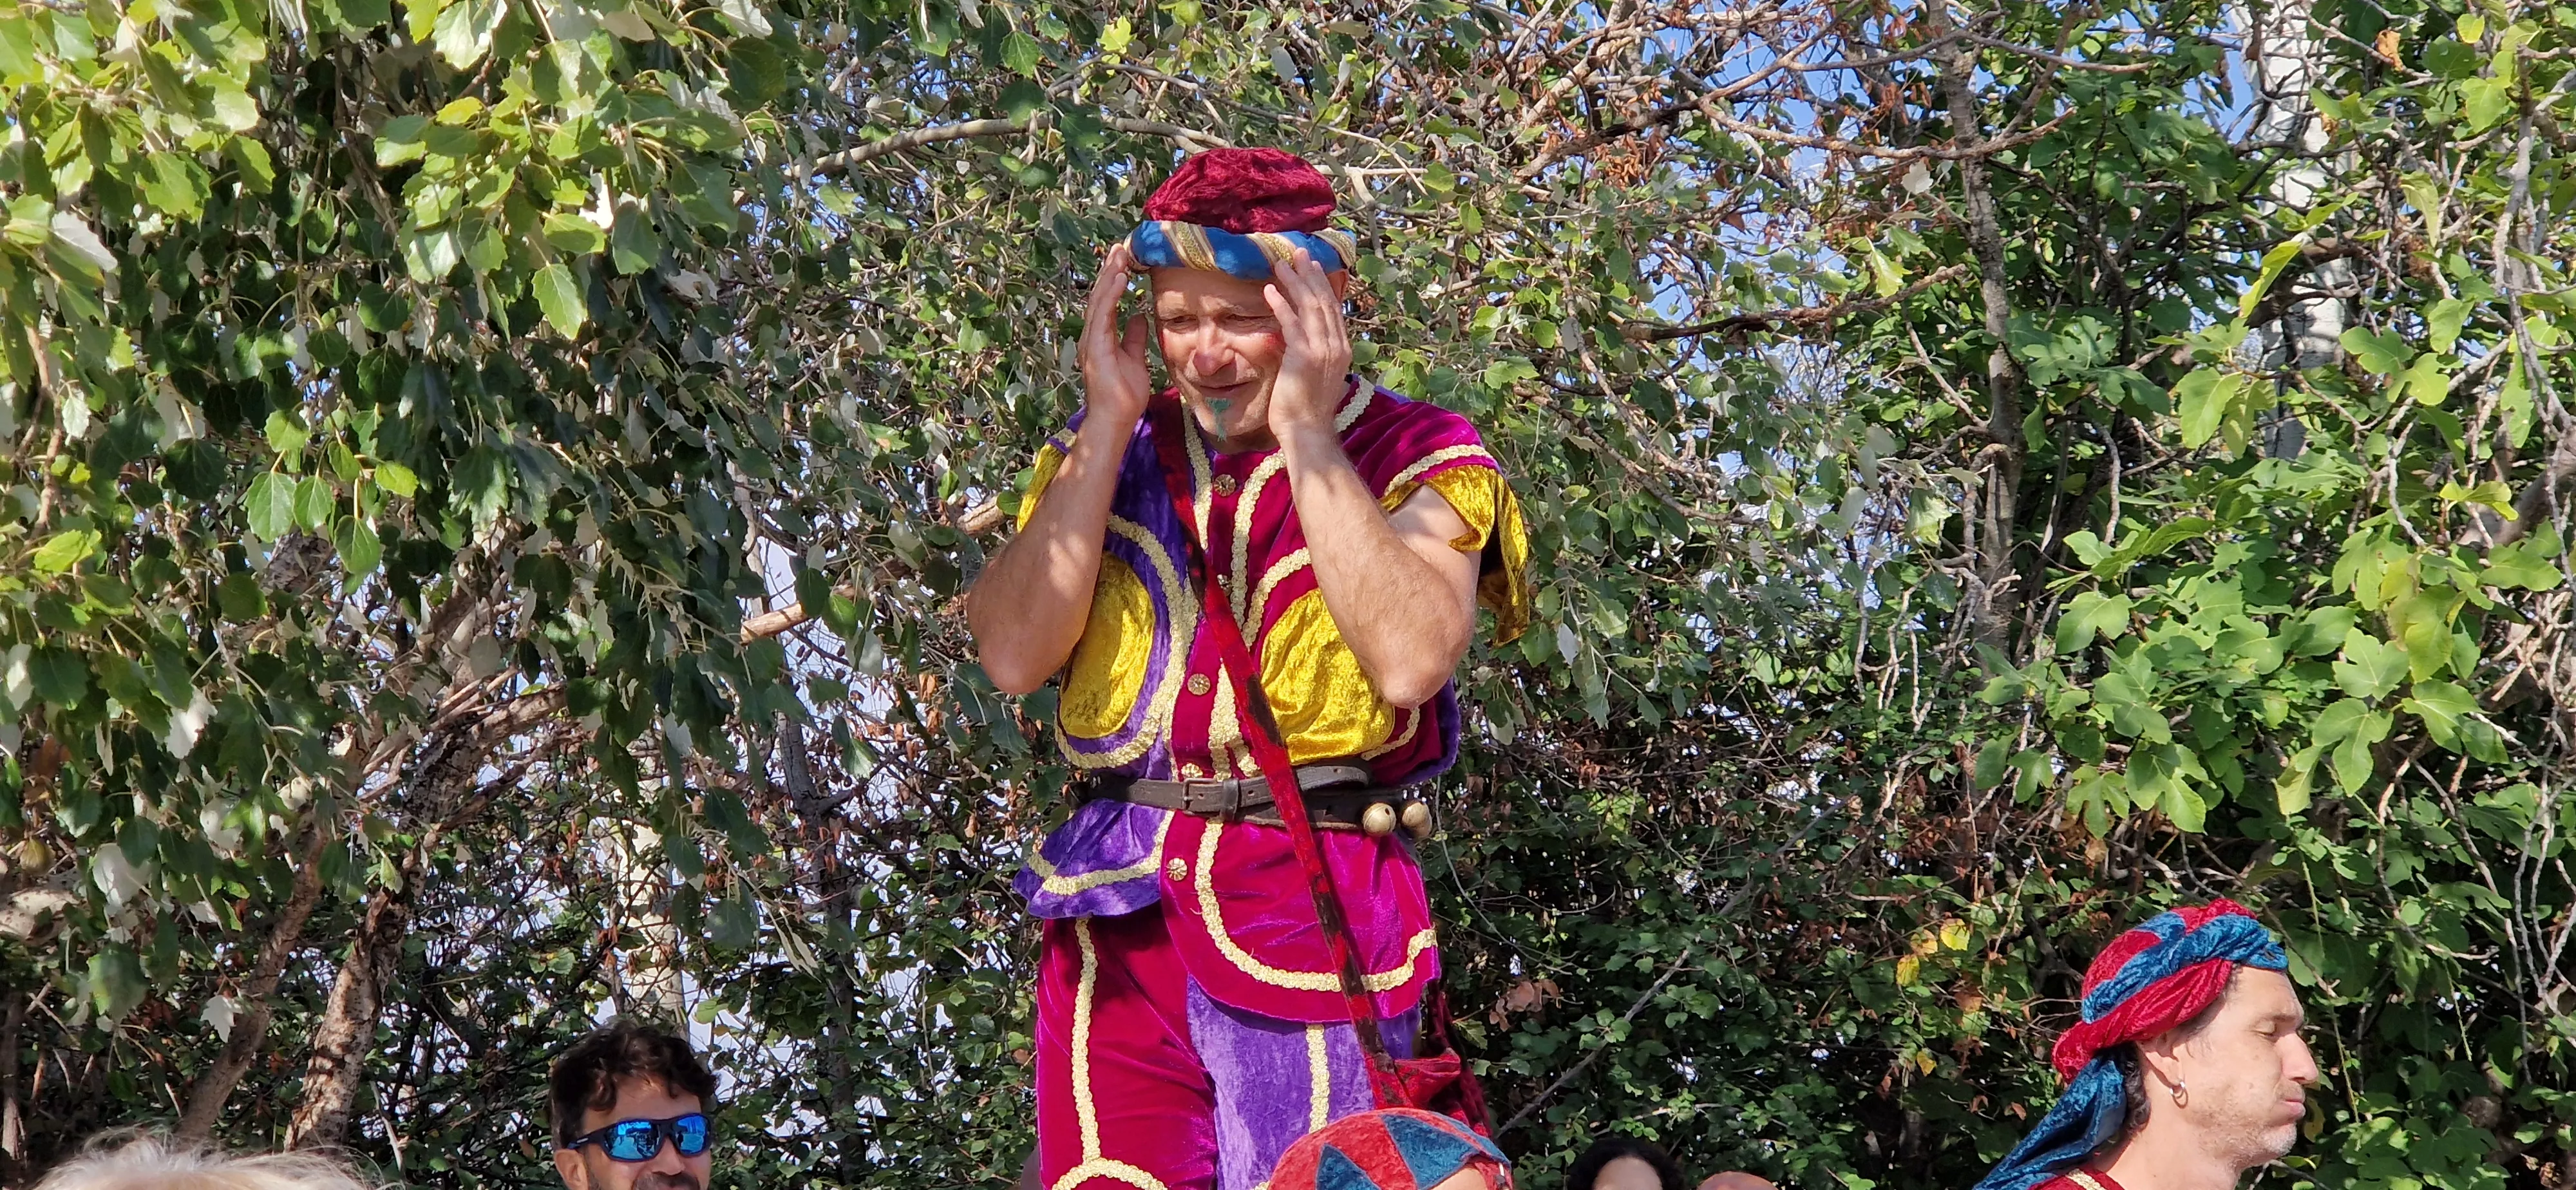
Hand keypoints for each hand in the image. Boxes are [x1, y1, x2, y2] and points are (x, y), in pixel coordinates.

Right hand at [1079, 242, 1151, 427]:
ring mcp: (1091, 342)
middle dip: (1109, 271)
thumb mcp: (1135, 359)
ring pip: (1098, 302)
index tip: (1123, 259)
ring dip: (1109, 277)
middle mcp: (1093, 336)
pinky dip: (1110, 295)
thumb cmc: (1124, 396)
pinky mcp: (1095, 348)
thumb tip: (1139, 316)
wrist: (1116, 420)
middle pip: (1100, 297)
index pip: (1107, 303)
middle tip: (1119, 247)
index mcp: (1101, 338)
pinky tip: (1119, 278)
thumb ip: (1134, 337)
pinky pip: (1102, 315)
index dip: (1114, 280)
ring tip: (1119, 255)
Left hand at [1262, 248, 1353, 438]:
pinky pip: (1292, 323)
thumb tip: (1304, 338)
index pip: (1334, 309)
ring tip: (1281, 264)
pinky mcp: (1303, 357)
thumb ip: (1315, 353)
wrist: (1308, 430)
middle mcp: (1336, 345)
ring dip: (1294, 282)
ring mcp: (1322, 350)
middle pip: (1324, 301)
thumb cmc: (1308, 408)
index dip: (1323, 284)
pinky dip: (1281, 304)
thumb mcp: (1317, 374)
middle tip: (1298, 253)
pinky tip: (1269, 291)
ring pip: (1310, 307)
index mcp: (1342, 348)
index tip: (1313, 266)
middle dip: (1310, 274)